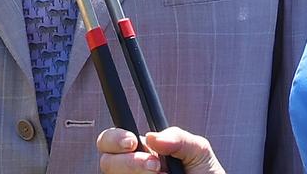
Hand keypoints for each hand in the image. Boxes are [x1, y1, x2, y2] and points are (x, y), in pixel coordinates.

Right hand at [97, 127, 225, 173]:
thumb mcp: (198, 151)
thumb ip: (179, 137)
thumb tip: (153, 136)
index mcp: (144, 151)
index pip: (112, 140)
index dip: (114, 138)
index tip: (132, 141)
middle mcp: (133, 169)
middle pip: (107, 161)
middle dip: (127, 161)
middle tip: (154, 164)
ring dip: (136, 173)